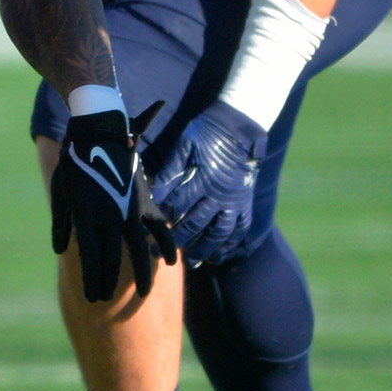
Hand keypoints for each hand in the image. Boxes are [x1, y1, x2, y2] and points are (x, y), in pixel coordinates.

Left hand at [48, 104, 175, 302]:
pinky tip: (170, 262)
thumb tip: (60, 250)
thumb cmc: (74, 162)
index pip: (91, 259)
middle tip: (105, 303)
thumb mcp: (61, 192)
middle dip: (107, 283)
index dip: (92, 280)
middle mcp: (110, 217)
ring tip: (142, 294)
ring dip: (141, 274)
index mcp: (87, 216)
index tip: (92, 298)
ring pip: (139, 249)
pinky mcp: (144, 201)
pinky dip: (165, 244)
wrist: (99, 131)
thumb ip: (61, 223)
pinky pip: (158, 227)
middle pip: (112, 260)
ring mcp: (130, 210)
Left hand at [151, 100, 268, 267]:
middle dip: (175, 241)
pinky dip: (231, 244)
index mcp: (202, 180)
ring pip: (219, 233)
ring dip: (205, 250)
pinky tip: (221, 255)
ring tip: (193, 263)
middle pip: (195, 225)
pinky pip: (240, 228)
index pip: (177, 206)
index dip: (160, 219)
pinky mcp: (245, 202)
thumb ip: (170, 169)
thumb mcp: (184, 144)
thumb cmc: (207, 133)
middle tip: (157, 254)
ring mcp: (234, 202)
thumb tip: (153, 193)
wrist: (239, 127)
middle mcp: (219, 195)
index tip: (146, 231)